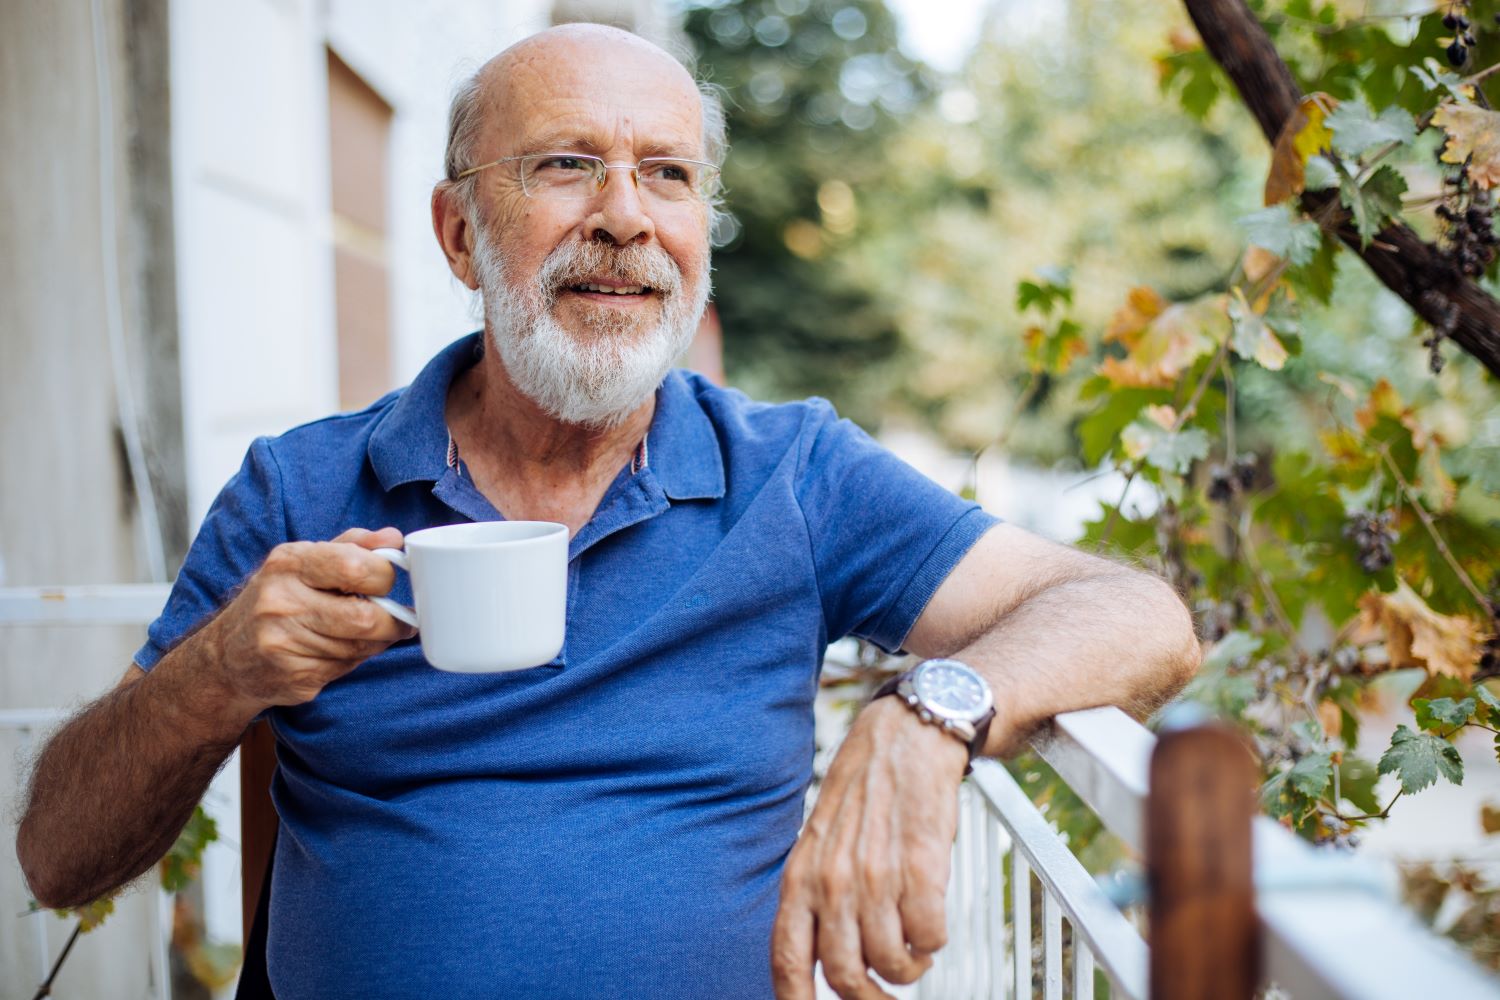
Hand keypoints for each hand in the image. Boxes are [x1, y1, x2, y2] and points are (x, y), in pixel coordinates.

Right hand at [187, 526, 414, 719]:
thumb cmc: (277, 599)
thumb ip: (352, 546)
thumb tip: (393, 538)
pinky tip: (334, 651)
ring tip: (360, 632)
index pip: (355, 567)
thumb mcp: (305, 561)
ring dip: (374, 642)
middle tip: (396, 618)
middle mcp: (280, 603)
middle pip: (365, 617)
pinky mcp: (293, 678)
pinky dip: (352, 661)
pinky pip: (346, 669)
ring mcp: (283, 644)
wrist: (226, 656)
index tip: (385, 583)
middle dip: (392, 620)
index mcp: (288, 564)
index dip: (384, 577)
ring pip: (360, 647)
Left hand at [772, 696, 968, 998]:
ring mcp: (877, 875)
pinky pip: (929, 936)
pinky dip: (933, 941)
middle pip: (845, 976)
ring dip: (908, 967)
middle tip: (887, 992)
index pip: (788, 961)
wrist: (905, 740)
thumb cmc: (863, 792)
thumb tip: (818, 958)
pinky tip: (931, 925)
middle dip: (871, 998)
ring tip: (914, 949)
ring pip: (891, 962)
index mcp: (801, 877)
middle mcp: (834, 882)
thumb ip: (814, 897)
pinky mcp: (922, 867)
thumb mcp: (818, 843)